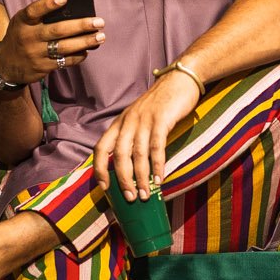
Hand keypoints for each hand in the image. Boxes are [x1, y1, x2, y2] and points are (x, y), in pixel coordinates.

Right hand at [0, 0, 103, 87]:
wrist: (6, 65)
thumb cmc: (20, 36)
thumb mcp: (22, 23)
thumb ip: (40, 16)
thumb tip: (70, 8)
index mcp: (22, 22)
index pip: (34, 11)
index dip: (48, 4)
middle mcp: (28, 37)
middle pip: (57, 30)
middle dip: (80, 25)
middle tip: (99, 22)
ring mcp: (36, 54)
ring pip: (64, 47)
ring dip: (85, 42)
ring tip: (100, 37)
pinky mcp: (42, 67)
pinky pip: (64, 62)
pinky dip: (78, 56)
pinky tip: (87, 50)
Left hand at [94, 69, 202, 199]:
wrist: (179, 80)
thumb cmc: (160, 104)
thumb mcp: (139, 118)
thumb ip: (133, 137)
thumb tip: (131, 167)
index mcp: (120, 123)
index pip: (101, 147)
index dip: (99, 168)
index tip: (104, 187)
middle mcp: (128, 122)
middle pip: (119, 155)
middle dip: (123, 179)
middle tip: (130, 198)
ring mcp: (144, 120)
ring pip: (138, 154)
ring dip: (141, 177)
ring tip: (145, 194)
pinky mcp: (161, 120)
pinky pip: (156, 147)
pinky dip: (157, 165)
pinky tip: (159, 179)